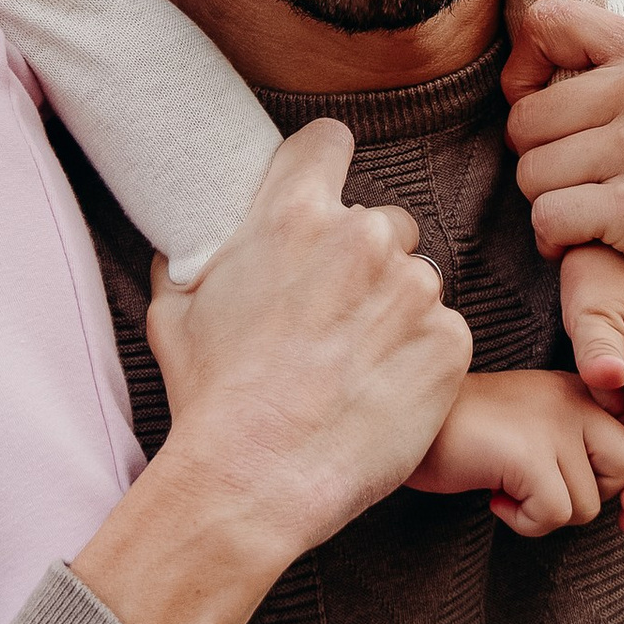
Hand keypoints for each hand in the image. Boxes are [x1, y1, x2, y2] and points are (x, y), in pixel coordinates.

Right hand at [71, 122, 473, 623]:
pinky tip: (379, 393)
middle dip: (364, 261)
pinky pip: (444, 333)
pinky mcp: (449, 344)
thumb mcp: (174, 312)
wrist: (254, 481)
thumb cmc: (210, 401)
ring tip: (352, 368)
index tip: (324, 196)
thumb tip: (189, 247)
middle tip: (332, 318)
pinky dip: (421, 359)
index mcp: (293, 216)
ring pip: (416, 282)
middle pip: (383, 223)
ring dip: (395, 313)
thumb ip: (193, 261)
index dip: (324, 165)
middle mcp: (362, 239)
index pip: (329, 142)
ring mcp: (413, 291)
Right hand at [409, 367, 623, 538]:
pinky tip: (494, 498)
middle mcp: (575, 400)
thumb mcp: (534, 425)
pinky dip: (524, 522)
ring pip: (589, 505)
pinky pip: (554, 515)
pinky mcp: (529, 455)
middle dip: (591, 497)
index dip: (612, 481)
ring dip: (546, 514)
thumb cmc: (465, 433)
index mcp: (580, 390)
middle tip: (542, 492)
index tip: (570, 490)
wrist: (403, 418)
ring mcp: (554, 425)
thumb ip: (578, 446)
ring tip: (507, 491)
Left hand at [504, 1, 623, 399]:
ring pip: (530, 171)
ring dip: (551, 206)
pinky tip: (595, 246)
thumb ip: (617, 73)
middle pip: (525, 116)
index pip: (547, 23)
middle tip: (589, 187)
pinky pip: (548, 218)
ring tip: (600, 217)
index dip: (525, 73)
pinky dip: (558, 243)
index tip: (550, 117)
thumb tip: (523, 71)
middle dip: (541, 161)